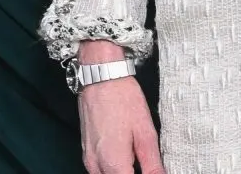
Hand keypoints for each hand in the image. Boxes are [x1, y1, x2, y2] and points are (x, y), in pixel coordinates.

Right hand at [75, 40, 163, 172]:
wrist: (101, 77)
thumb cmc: (123, 99)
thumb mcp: (145, 132)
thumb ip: (152, 163)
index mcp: (113, 163)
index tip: (154, 171)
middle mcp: (96, 165)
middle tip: (147, 165)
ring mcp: (88, 159)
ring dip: (123, 171)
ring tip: (138, 160)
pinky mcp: (86, 151)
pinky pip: (100, 170)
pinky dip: (114, 168)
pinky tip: (126, 156)